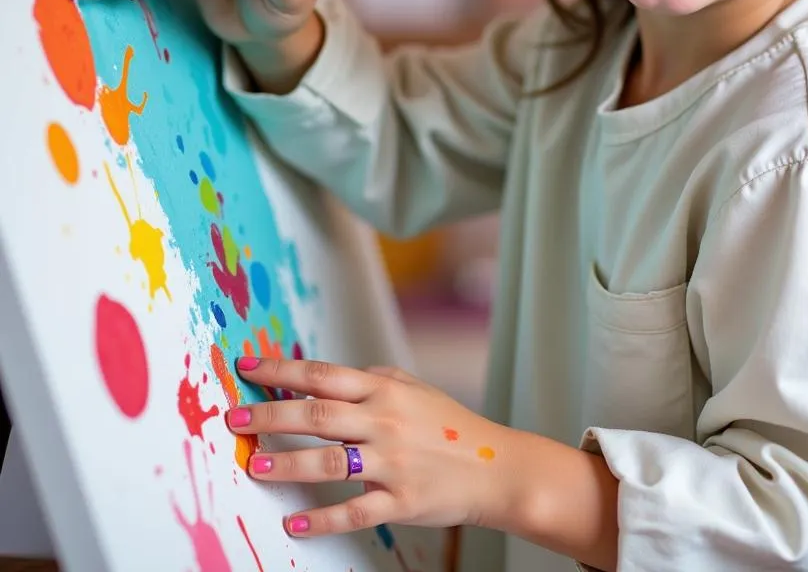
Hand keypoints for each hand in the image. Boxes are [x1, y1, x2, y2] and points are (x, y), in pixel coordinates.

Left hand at [225, 357, 514, 537]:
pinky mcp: (400, 502)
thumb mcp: (416, 388)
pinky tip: (294, 521)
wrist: (494, 467)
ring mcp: (392, 463)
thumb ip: (375, 378)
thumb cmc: (451, 425)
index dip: (282, 370)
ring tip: (254, 467)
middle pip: (318, 414)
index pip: (324, 375)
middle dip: (270, 415)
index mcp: (385, 391)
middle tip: (234, 418)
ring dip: (287, 465)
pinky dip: (321, 519)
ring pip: (330, 463)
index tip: (248, 366)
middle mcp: (385, 422)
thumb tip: (332, 374)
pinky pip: (353, 511)